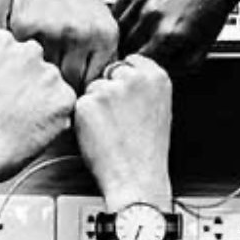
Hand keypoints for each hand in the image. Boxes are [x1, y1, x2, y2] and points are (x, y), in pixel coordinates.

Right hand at [0, 30, 76, 180]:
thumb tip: (9, 69)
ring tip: (21, 122)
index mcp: (2, 41)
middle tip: (15, 108)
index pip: (18, 51)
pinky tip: (32, 130)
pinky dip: (55, 119)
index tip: (4, 90)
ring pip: (54, 85)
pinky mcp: (65, 98)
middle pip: (39, 65)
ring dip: (45, 101)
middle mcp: (29, 51)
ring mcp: (49, 74)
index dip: (12, 74)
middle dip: (31, 84)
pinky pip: (65, 106)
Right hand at [10, 0, 117, 91]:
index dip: (81, 94)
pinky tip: (25, 57)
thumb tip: (94, 97)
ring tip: (38, 78)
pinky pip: (23, 58)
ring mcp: (51, 32)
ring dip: (40, 78)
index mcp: (103, 38)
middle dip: (61, 90)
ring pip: (44, 74)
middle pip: (69, 84)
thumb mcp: (103, 25)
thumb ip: (102, 59)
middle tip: (53, 93)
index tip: (73, 97)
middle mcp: (79, 36)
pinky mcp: (24, 27)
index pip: (92, 84)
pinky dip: (23, 61)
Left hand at [74, 55, 172, 211]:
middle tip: (120, 120)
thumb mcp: (159, 108)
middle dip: (110, 91)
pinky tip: (100, 135)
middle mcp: (134, 78)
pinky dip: (83, 119)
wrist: (137, 178)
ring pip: (93, 89)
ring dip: (96, 105)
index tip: (128, 99)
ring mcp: (110, 90)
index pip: (130, 61)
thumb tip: (124, 71)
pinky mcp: (88, 104)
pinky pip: (79, 105)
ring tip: (112, 130)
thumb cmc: (147, 150)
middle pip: (110, 72)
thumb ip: (144, 85)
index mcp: (157, 77)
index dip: (125, 81)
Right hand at [113, 0, 239, 71]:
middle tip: (141, 50)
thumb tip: (152, 74)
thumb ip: (176, 69)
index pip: (138, 62)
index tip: (142, 66)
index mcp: (167, 35)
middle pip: (125, 46)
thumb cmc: (211, 12)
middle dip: (131, 51)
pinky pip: (117, 8)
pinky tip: (137, 17)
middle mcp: (152, 15)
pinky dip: (123, 16)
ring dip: (124, 35)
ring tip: (139, 35)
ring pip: (117, 28)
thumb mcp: (201, 50)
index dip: (139, 66)